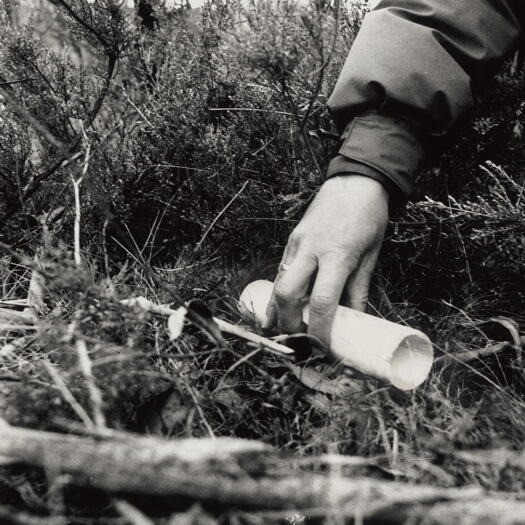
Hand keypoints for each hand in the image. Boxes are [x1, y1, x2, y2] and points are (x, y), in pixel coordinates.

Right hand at [264, 175, 388, 348]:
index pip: (322, 301)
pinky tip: (273, 311)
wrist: (355, 182)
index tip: (322, 348)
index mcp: (337, 255)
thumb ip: (359, 289)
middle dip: (289, 324)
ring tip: (283, 332)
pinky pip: (280, 272)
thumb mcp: (370, 256)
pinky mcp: (291, 241)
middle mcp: (311, 250)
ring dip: (278, 312)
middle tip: (300, 341)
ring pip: (277, 284)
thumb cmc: (368, 218)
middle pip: (287, 295)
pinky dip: (276, 294)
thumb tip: (354, 320)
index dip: (320, 330)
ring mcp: (297, 244)